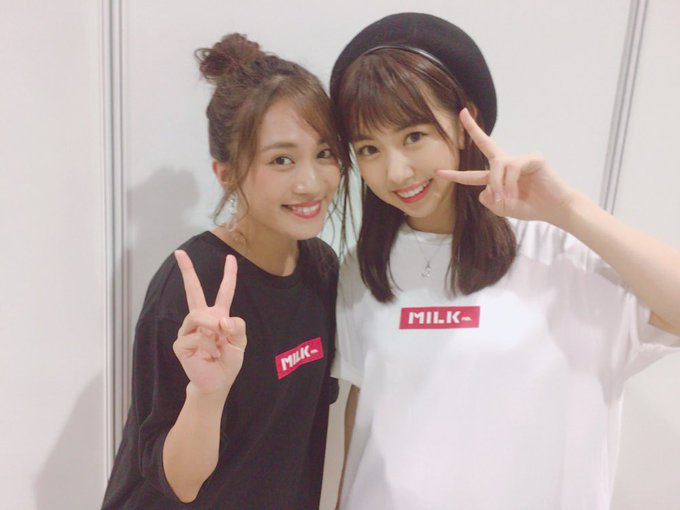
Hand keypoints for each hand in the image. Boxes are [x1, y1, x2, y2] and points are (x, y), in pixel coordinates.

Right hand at [173, 250, 246, 396]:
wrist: (217, 382)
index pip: (224, 292)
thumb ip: (237, 327)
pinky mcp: (181, 343)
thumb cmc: (228, 361)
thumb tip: (220, 318)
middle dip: (187, 271)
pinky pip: (194, 337)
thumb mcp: (240, 343)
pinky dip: (206, 346)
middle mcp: (202, 319)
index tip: (230, 258)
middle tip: (179, 253)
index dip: (229, 275)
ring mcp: (189, 330)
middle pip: (193, 291)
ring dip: (211, 327)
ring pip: (198, 315)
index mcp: (219, 315)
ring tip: (218, 342)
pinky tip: (209, 354)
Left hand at [436, 108, 577, 225]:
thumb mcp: (503, 209)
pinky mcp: (533, 158)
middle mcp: (507, 164)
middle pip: (486, 144)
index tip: (439, 172)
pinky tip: (516, 191)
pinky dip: (509, 182)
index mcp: (498, 177)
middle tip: (462, 113)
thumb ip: (489, 201)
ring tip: (506, 197)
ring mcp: (520, 159)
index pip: (473, 174)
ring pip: (496, 165)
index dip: (456, 175)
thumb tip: (484, 190)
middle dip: (473, 129)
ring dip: (497, 184)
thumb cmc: (531, 207)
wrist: (555, 209)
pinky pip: (511, 167)